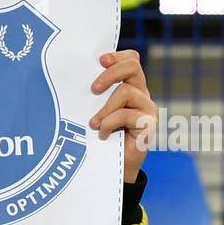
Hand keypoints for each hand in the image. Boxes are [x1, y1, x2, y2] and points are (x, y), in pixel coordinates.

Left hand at [89, 49, 155, 183]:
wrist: (114, 168)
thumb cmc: (100, 138)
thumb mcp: (95, 112)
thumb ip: (94, 97)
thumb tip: (74, 79)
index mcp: (130, 87)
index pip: (131, 60)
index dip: (117, 56)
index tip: (99, 61)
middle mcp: (141, 94)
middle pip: (133, 66)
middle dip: (110, 74)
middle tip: (93, 90)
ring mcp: (147, 108)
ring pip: (126, 91)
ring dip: (105, 108)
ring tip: (93, 124)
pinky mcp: (149, 124)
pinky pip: (126, 114)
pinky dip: (109, 123)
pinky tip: (102, 135)